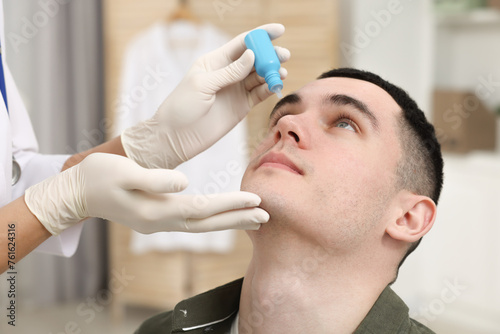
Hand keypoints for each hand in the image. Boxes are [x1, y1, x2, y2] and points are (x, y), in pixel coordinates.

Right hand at [24, 153, 268, 234]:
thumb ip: (155, 179)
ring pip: (201, 225)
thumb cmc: (98, 177)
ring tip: (254, 219)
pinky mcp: (156, 218)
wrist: (77, 193)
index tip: (256, 199)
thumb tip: (184, 182)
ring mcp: (158, 223)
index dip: (230, 204)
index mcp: (156, 210)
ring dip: (228, 221)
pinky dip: (212, 219)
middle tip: (267, 216)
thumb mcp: (124, 172)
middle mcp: (161, 221)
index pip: (202, 209)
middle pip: (207, 223)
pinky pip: (191, 221)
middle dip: (238, 219)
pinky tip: (223, 215)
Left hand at [121, 23, 289, 168]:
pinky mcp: (242, 106)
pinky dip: (270, 89)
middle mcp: (228, 73)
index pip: (242, 43)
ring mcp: (236, 90)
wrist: (176, 137)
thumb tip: (252, 56)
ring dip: (273, 72)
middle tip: (284, 55)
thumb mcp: (203, 85)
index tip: (279, 30)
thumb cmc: (182, 106)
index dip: (260, 35)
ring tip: (282, 72)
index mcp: (215, 62)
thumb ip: (229, 72)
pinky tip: (276, 85)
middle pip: (255, 59)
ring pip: (260, 76)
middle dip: (271, 55)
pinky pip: (260, 94)